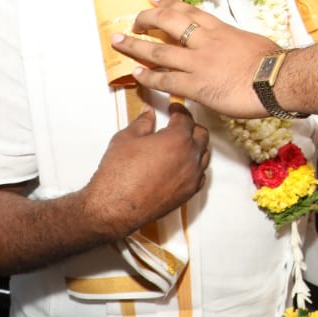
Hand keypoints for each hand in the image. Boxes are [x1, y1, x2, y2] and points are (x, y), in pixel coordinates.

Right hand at [82, 103, 210, 236]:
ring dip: (195, 146)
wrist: (114, 207)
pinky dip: (194, 166)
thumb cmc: (118, 174)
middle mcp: (190, 157)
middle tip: (178, 125)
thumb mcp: (126, 138)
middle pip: (201, 134)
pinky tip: (182, 165)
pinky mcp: (189, 193)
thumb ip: (142, 122)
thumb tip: (148, 113)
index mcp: (177, 139)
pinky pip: (200, 174)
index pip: (186, 118)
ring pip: (203, 154)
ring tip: (180, 144)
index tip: (174, 109)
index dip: (179, 110)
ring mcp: (192, 176)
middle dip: (190, 127)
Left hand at [112, 0, 278, 117]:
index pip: (189, 12)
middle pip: (169, 23)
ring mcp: (198, 63)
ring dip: (136, 45)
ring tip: (120, 41)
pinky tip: (136, 74)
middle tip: (134, 19)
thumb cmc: (273, 62)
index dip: (169, 4)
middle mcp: (205, 42)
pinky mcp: (196, 86)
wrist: (278, 79)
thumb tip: (233, 47)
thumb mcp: (252, 42)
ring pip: (159, 51)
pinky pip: (165, 80)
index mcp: (221, 29)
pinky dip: (148, 77)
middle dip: (147, 19)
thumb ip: (235, 43)